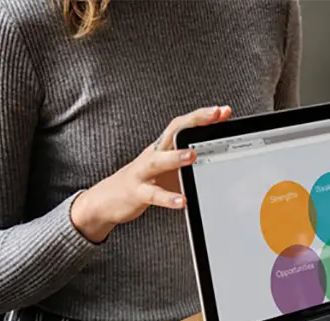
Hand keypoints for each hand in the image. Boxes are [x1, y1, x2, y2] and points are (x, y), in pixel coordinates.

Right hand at [71, 105, 232, 242]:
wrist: (108, 199)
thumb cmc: (145, 180)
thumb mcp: (168, 167)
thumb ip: (188, 156)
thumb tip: (216, 150)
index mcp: (163, 147)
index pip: (182, 125)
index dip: (200, 116)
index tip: (221, 110)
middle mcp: (153, 154)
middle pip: (172, 133)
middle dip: (193, 123)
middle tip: (214, 116)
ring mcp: (143, 172)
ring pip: (158, 161)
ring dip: (176, 157)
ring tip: (193, 156)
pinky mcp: (137, 192)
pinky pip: (153, 194)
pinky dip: (167, 198)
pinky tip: (181, 201)